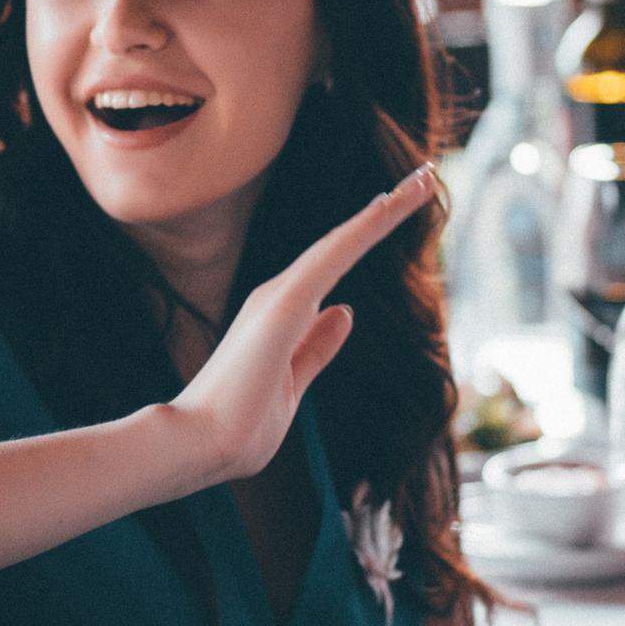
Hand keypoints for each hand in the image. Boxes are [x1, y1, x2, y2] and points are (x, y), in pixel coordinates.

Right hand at [161, 165, 437, 484]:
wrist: (197, 447)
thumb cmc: (238, 427)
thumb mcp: (293, 385)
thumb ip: (317, 348)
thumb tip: (345, 312)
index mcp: (281, 315)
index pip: (336, 264)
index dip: (370, 232)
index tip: (403, 205)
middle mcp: (279, 295)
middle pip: (343, 243)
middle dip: (386, 210)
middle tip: (426, 178)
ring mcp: (279, 297)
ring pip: (342, 242)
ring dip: (385, 210)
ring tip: (424, 180)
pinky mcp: (282, 305)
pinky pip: (331, 257)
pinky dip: (363, 229)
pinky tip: (390, 205)